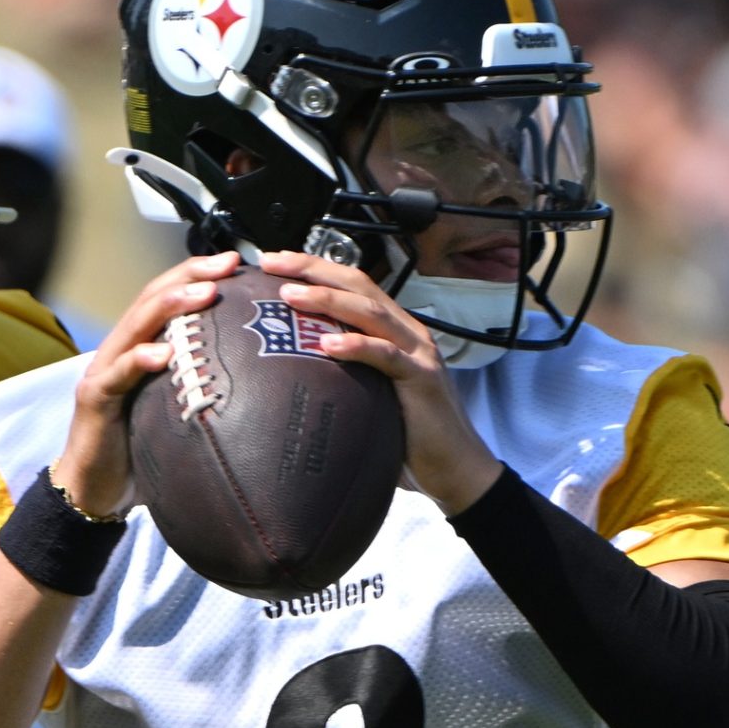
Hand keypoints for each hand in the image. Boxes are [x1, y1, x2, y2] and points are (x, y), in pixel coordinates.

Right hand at [51, 252, 241, 514]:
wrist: (93, 489)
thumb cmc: (139, 451)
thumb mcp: (176, 411)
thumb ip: (201, 389)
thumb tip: (259, 381)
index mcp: (141, 348)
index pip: (168, 297)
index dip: (198, 275)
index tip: (235, 263)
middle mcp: (120, 350)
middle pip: (152, 298)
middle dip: (190, 276)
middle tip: (226, 264)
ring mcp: (104, 371)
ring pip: (135, 325)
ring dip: (170, 305)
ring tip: (203, 293)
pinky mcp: (94, 399)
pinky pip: (117, 374)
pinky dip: (140, 360)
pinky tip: (163, 354)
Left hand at [261, 250, 503, 512]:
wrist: (457, 466)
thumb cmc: (410, 432)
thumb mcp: (371, 390)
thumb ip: (346, 371)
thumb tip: (295, 368)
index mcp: (393, 329)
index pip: (352, 285)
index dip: (314, 268)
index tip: (274, 262)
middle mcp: (407, 332)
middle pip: (358, 284)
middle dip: (312, 268)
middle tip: (272, 260)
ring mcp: (418, 352)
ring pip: (370, 312)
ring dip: (328, 299)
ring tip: (291, 296)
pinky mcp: (422, 379)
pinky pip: (387, 356)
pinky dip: (356, 346)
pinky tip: (327, 344)